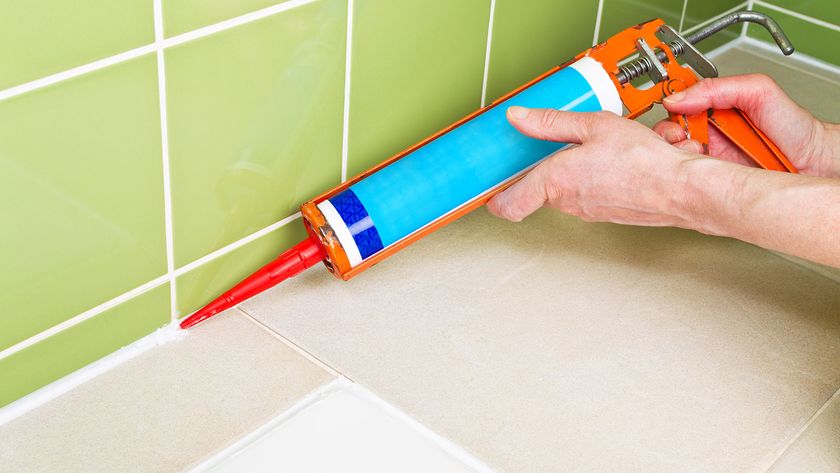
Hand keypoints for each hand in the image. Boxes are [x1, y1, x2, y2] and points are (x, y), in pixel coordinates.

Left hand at [487, 107, 701, 227]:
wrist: (682, 190)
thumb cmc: (644, 162)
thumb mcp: (594, 125)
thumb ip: (551, 122)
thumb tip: (520, 117)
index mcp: (555, 183)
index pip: (508, 205)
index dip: (493, 198)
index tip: (488, 186)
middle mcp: (567, 203)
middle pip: (535, 192)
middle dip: (536, 170)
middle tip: (540, 149)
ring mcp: (586, 212)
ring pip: (562, 192)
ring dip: (567, 172)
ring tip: (586, 149)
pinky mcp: (605, 213)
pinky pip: (586, 195)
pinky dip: (590, 178)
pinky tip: (608, 161)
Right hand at [654, 74, 839, 177]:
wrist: (812, 163)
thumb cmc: (793, 128)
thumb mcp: (758, 92)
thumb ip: (719, 87)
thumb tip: (680, 96)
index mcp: (712, 109)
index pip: (677, 105)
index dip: (669, 108)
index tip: (673, 111)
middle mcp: (707, 133)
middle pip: (668, 133)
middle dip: (669, 135)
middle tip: (684, 137)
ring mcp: (707, 159)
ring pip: (673, 157)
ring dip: (677, 155)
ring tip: (698, 152)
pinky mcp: (710, 181)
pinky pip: (687, 178)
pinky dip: (685, 176)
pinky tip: (697, 169)